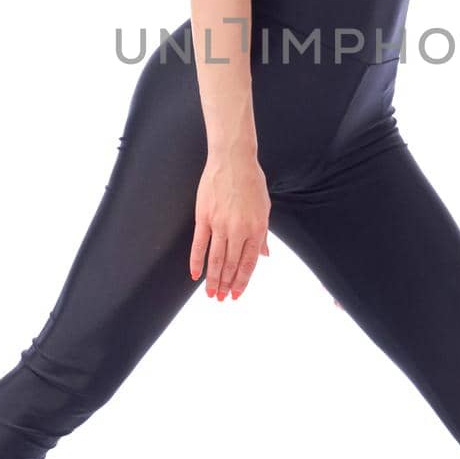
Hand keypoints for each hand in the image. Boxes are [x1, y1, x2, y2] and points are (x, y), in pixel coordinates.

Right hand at [190, 152, 270, 300]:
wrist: (233, 159)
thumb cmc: (251, 181)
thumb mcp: (264, 208)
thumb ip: (262, 234)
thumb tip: (264, 255)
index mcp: (256, 227)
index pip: (248, 262)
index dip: (242, 280)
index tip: (237, 294)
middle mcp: (238, 229)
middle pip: (231, 264)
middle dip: (226, 284)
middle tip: (221, 299)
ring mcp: (220, 223)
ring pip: (216, 258)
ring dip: (213, 279)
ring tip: (211, 294)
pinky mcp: (204, 216)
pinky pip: (199, 244)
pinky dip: (196, 261)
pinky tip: (195, 275)